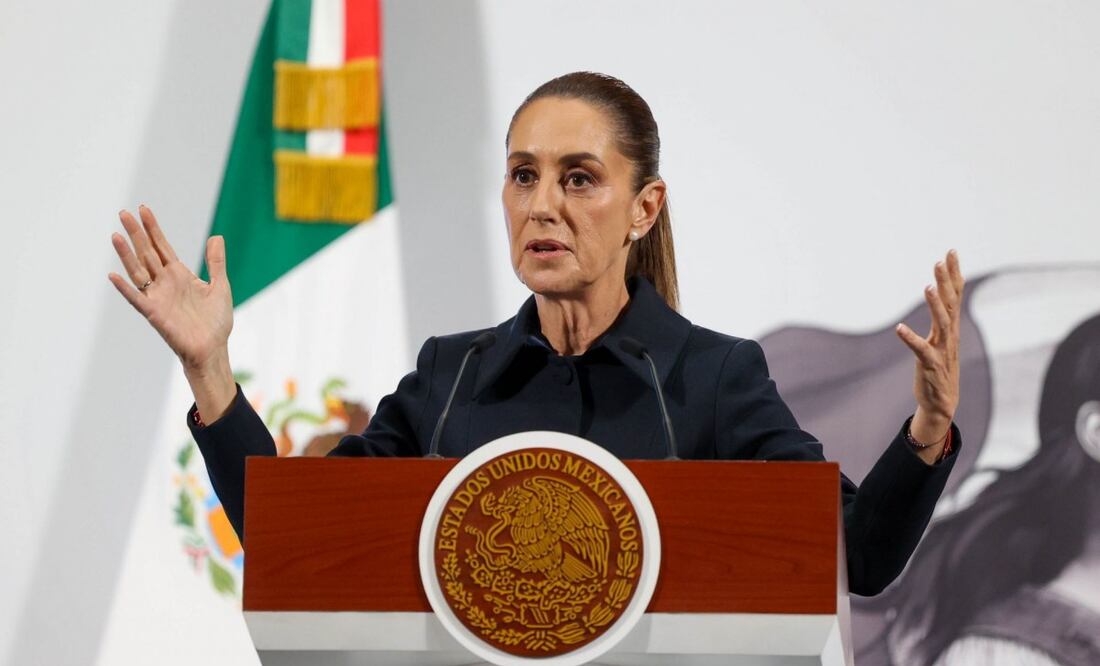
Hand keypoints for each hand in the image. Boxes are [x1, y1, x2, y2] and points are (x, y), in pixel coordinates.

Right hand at [109, 206, 236, 420]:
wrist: (213, 349)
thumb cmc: (216, 321)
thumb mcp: (220, 286)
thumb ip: (216, 262)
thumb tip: (216, 237)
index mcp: (180, 275)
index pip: (162, 247)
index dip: (153, 229)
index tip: (143, 209)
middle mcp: (165, 283)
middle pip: (146, 253)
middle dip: (136, 233)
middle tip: (123, 212)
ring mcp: (158, 297)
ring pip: (138, 271)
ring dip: (126, 254)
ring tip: (116, 235)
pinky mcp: (155, 314)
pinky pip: (137, 299)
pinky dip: (125, 288)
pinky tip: (113, 275)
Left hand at [895, 250, 963, 457]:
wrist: (941, 403)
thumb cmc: (938, 369)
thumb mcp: (940, 340)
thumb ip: (940, 319)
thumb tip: (938, 295)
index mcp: (950, 328)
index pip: (955, 295)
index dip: (954, 274)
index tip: (952, 251)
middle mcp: (949, 336)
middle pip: (951, 304)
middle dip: (947, 281)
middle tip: (942, 259)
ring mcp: (942, 350)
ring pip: (942, 324)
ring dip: (935, 305)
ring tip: (928, 286)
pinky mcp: (930, 365)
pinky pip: (920, 350)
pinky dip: (910, 339)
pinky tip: (899, 328)